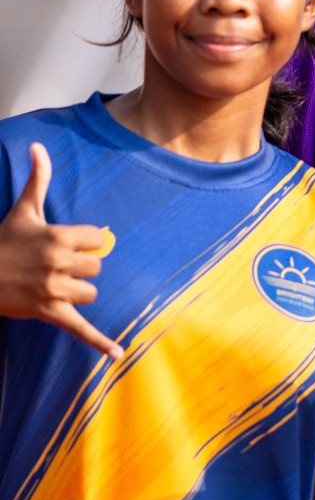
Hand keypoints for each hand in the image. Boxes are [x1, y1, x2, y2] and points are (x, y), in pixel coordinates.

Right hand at [0, 144, 120, 358]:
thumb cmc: (3, 242)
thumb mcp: (23, 211)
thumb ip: (37, 180)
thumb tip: (38, 147)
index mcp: (58, 237)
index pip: (97, 240)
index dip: (83, 243)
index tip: (63, 244)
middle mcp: (58, 263)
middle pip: (97, 266)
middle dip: (81, 267)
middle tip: (54, 266)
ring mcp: (54, 289)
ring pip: (91, 292)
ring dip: (78, 291)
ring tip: (52, 285)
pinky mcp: (49, 312)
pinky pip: (81, 328)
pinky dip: (99, 342)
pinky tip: (117, 353)